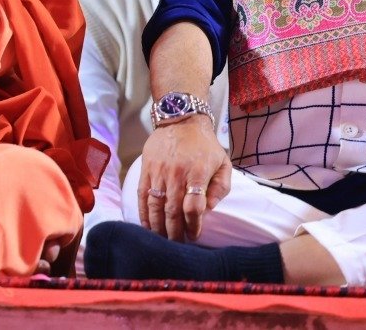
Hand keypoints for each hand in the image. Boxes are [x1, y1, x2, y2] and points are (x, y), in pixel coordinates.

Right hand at [136, 114, 230, 240]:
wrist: (181, 119)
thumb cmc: (205, 145)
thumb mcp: (223, 163)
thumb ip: (221, 187)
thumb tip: (210, 208)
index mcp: (198, 172)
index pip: (193, 206)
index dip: (193, 225)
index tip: (194, 236)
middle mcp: (176, 173)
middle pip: (173, 210)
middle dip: (175, 232)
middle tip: (177, 245)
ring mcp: (159, 171)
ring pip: (155, 205)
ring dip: (158, 226)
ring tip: (161, 240)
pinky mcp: (146, 168)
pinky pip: (142, 194)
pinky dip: (143, 212)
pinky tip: (147, 224)